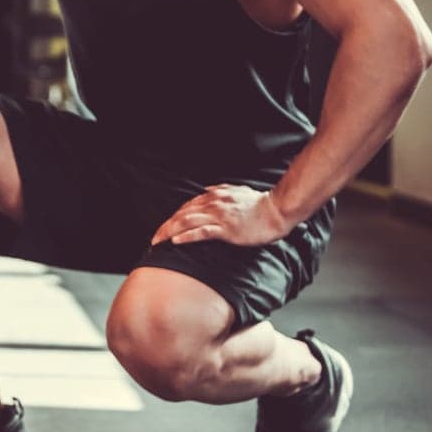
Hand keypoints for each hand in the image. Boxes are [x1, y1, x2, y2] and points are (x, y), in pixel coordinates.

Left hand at [151, 184, 290, 247]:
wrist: (276, 211)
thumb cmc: (259, 204)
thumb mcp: (237, 191)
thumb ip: (220, 191)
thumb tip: (207, 190)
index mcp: (215, 196)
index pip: (187, 207)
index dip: (173, 218)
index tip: (164, 227)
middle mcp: (214, 204)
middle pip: (183, 215)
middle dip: (166, 226)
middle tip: (154, 238)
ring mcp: (219, 216)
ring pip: (188, 222)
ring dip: (170, 232)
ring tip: (159, 241)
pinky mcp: (227, 229)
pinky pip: (202, 232)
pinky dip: (187, 236)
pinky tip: (176, 241)